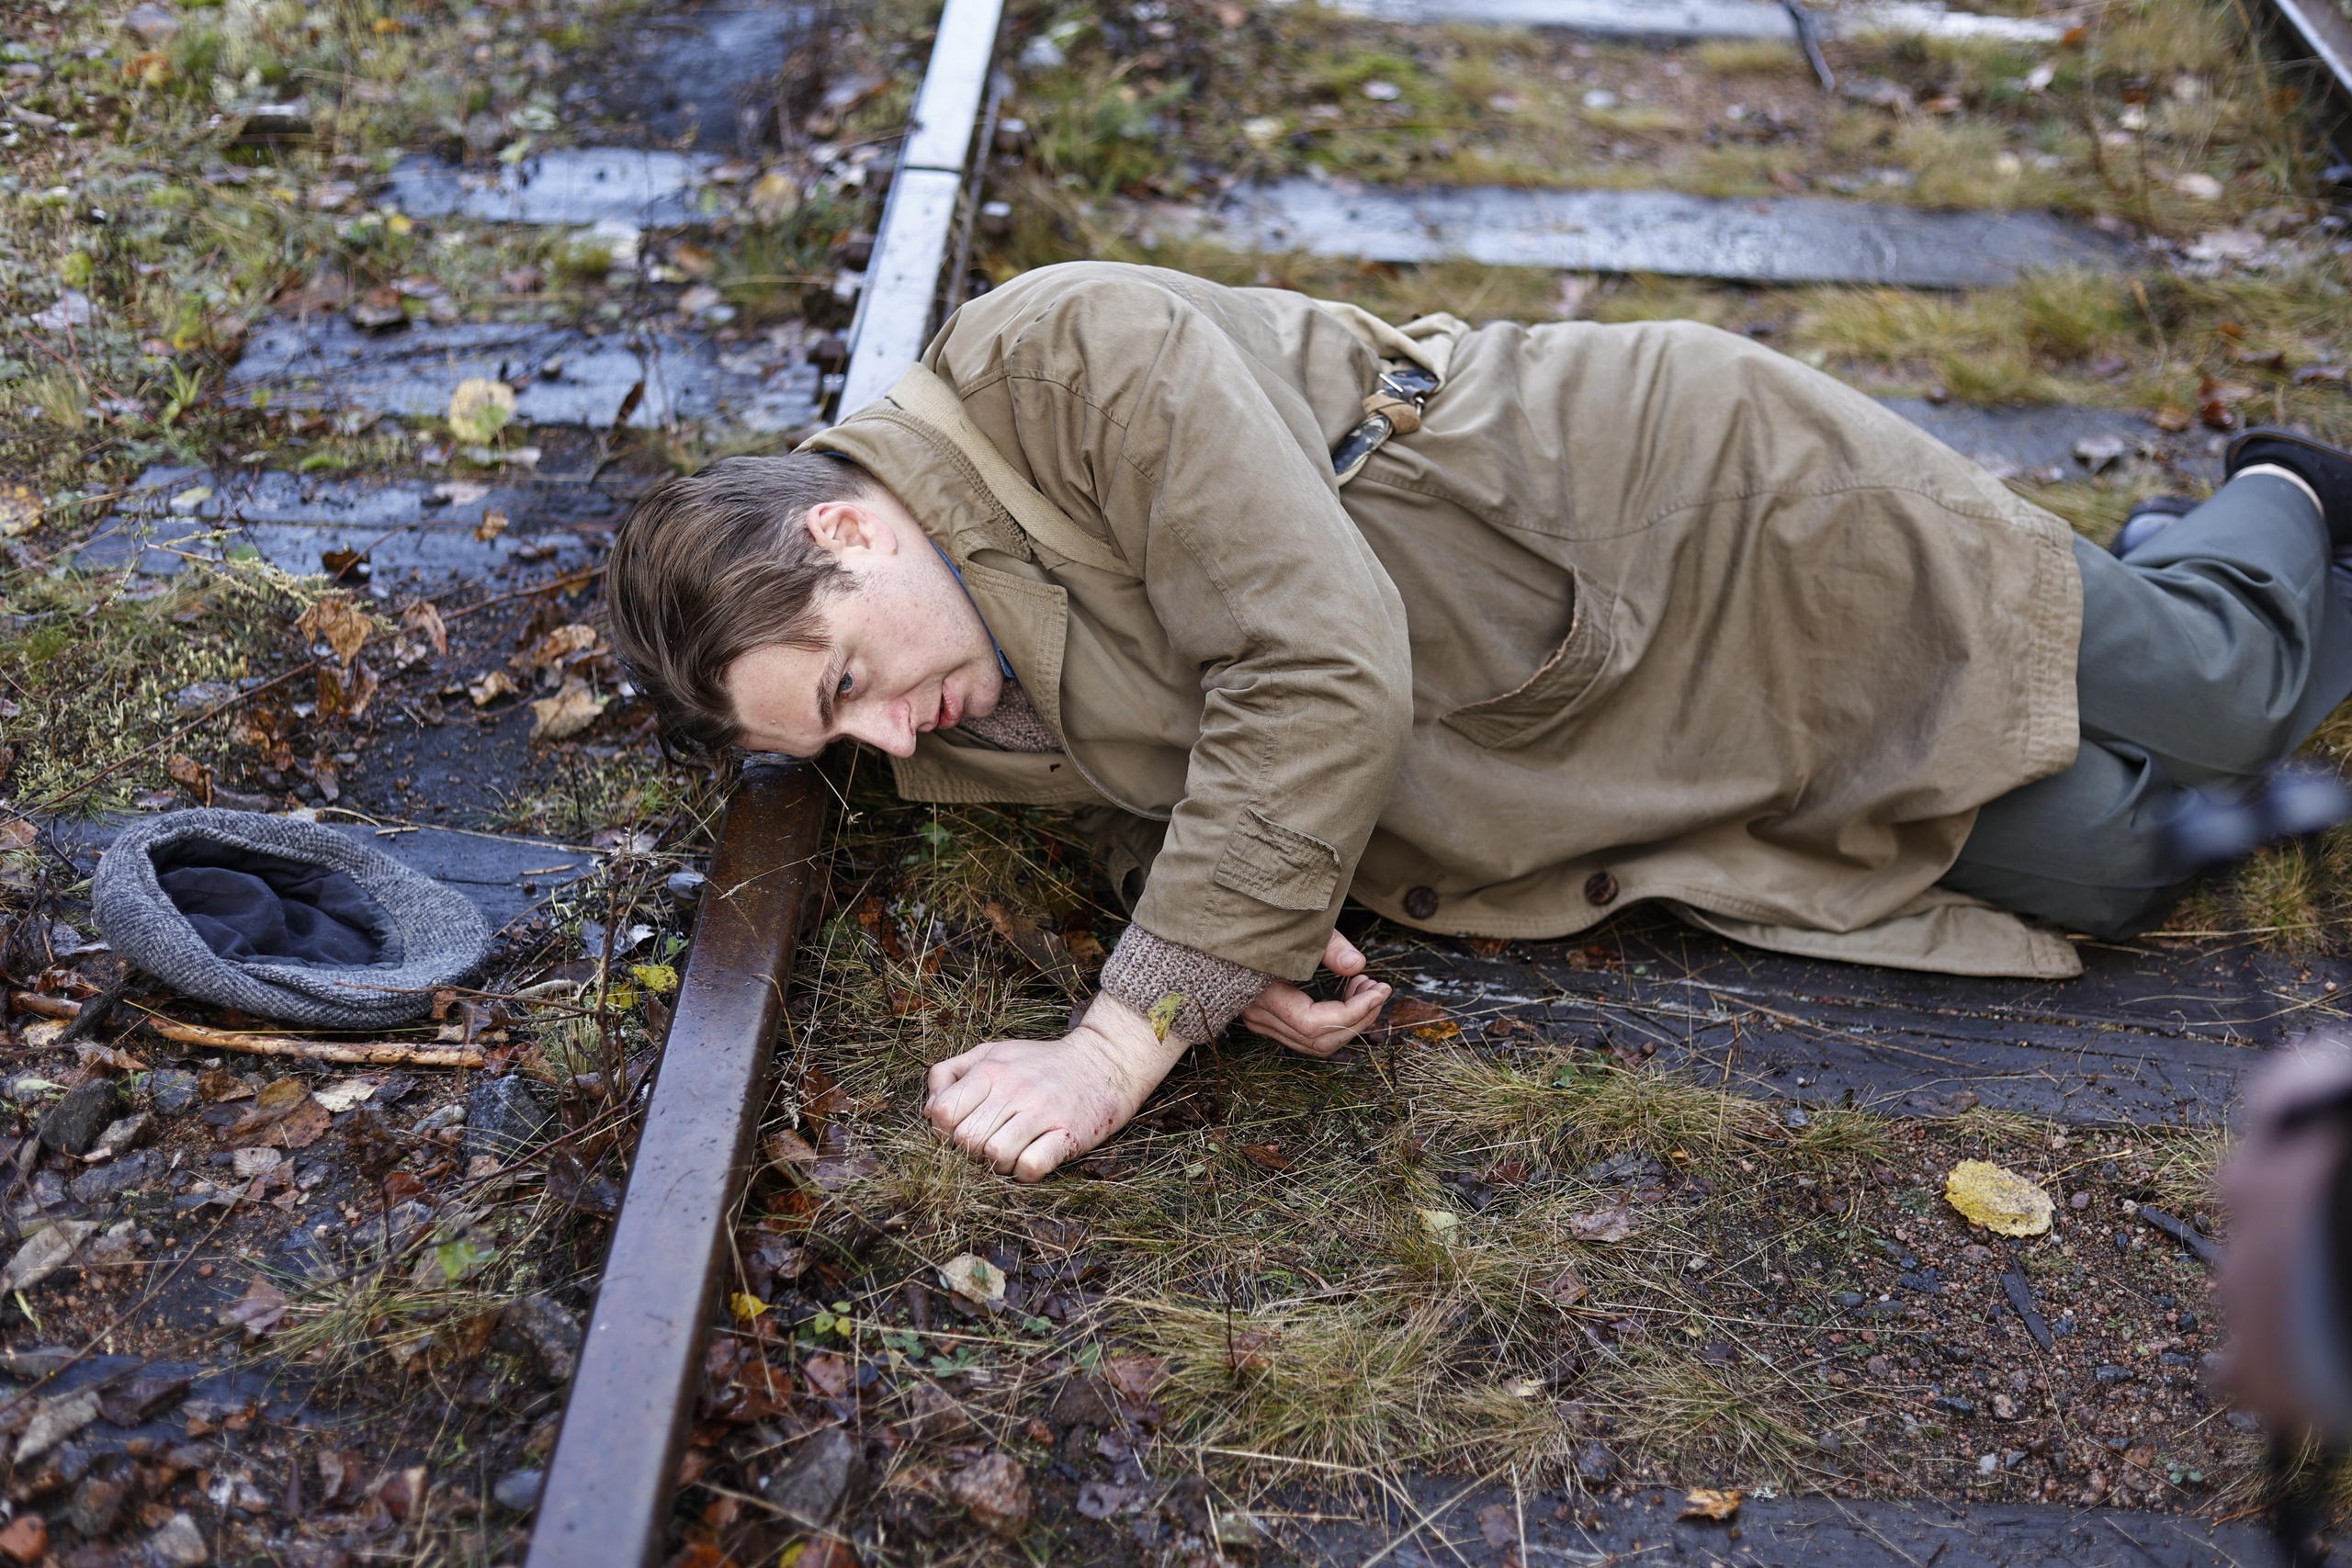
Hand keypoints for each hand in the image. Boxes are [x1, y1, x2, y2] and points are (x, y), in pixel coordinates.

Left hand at [923, 992, 1186, 1181]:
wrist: (1103, 1063)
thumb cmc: (1039, 1063)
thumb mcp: (992, 1052)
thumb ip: (952, 1072)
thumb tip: (927, 1110)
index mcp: (991, 1070)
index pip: (942, 1113)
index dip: (944, 1130)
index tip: (960, 1131)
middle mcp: (1014, 1089)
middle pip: (966, 1141)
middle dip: (970, 1152)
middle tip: (987, 1144)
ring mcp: (1042, 1113)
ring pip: (994, 1157)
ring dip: (997, 1165)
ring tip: (1010, 1152)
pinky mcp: (1068, 1135)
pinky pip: (1031, 1167)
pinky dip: (1025, 1173)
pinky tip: (1031, 1160)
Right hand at [1240, 929, 1390, 1057]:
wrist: (1225, 929)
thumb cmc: (1260, 922)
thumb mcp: (1298, 927)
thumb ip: (1328, 946)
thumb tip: (1359, 965)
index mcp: (1261, 994)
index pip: (1315, 1024)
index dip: (1354, 1011)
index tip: (1380, 989)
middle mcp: (1260, 1016)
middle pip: (1320, 1040)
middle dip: (1359, 1018)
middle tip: (1379, 989)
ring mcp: (1262, 1021)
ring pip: (1316, 1043)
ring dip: (1349, 1021)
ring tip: (1367, 988)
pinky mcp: (1269, 1019)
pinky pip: (1309, 1035)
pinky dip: (1335, 1021)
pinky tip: (1349, 993)